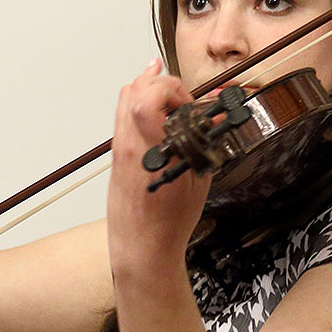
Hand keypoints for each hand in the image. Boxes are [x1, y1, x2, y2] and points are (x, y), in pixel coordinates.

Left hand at [108, 59, 208, 273]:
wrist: (142, 247)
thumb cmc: (168, 223)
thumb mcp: (197, 182)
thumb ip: (204, 144)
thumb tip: (215, 119)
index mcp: (151, 152)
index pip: (146, 99)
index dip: (171, 90)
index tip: (189, 107)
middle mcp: (129, 145)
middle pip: (134, 89)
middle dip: (163, 84)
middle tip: (183, 103)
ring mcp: (119, 148)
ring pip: (124, 97)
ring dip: (148, 87)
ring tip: (171, 93)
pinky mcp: (116, 153)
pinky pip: (123, 114)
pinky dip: (139, 100)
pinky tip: (154, 99)